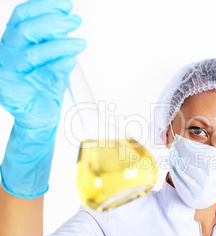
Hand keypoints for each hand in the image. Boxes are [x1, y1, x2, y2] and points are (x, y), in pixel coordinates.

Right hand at [0, 0, 85, 197]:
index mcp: (15, 41)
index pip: (23, 16)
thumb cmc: (45, 85)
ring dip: (60, 45)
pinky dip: (57, 66)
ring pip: (32, 53)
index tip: (67, 5)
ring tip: (80, 43)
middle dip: (53, 22)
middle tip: (74, 22)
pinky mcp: (14, 89)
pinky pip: (38, 75)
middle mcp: (8, 53)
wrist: (39, 117)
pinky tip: (70, 62)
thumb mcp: (53, 58)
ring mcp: (9, 71)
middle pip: (25, 30)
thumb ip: (57, 42)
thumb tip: (69, 23)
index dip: (44, 7)